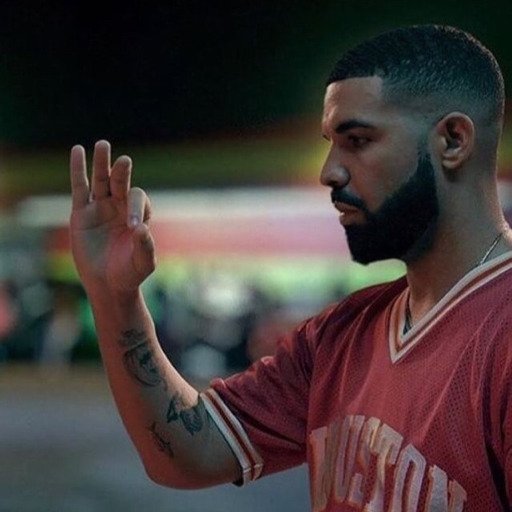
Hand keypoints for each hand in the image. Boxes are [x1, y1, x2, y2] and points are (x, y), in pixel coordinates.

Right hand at [69, 140, 155, 293]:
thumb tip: (141, 228)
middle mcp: (120, 207)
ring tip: (102, 145)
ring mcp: (100, 208)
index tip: (132, 227)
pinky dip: (78, 170)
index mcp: (138, 215)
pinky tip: (78, 151)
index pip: (136, 200)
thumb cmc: (130, 274)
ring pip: (100, 180)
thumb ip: (145, 247)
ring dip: (101, 163)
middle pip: (120, 182)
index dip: (135, 209)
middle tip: (124, 161)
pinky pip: (79, 188)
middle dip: (122, 172)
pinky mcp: (81, 213)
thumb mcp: (143, 263)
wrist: (108, 285)